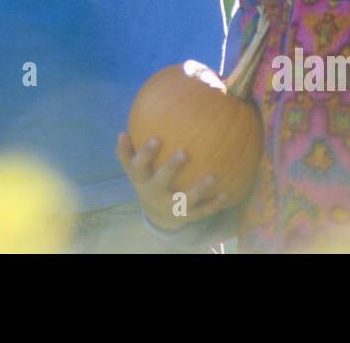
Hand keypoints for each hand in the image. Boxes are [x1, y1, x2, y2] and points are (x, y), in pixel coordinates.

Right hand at [116, 131, 230, 230]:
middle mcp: (154, 194)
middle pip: (161, 182)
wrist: (157, 214)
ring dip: (199, 189)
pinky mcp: (185, 217)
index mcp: (140, 179)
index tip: (156, 138)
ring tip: (213, 176)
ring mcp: (170, 207)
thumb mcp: (134, 168)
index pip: (139, 165)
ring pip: (185, 199)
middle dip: (171, 168)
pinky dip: (214, 205)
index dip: (146, 154)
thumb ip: (127, 150)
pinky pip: (201, 212)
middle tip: (184, 152)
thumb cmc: (146, 179)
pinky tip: (226, 194)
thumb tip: (123, 132)